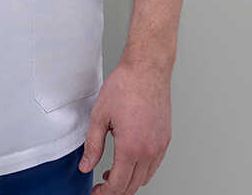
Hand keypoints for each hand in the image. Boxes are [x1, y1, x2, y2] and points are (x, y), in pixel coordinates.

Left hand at [77, 58, 171, 193]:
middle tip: (101, 186)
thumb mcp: (100, 115)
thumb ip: (92, 145)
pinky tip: (129, 160)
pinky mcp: (165, 139)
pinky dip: (141, 170)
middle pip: (132, 186)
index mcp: (131, 147)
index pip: (118, 185)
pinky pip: (154, 165)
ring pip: (144, 178)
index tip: (95, 192)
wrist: (147, 69)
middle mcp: (149, 151)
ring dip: (128, 181)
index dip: (104, 193)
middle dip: (115, 190)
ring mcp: (160, 146)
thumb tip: (86, 165)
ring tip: (112, 172)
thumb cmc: (125, 86)